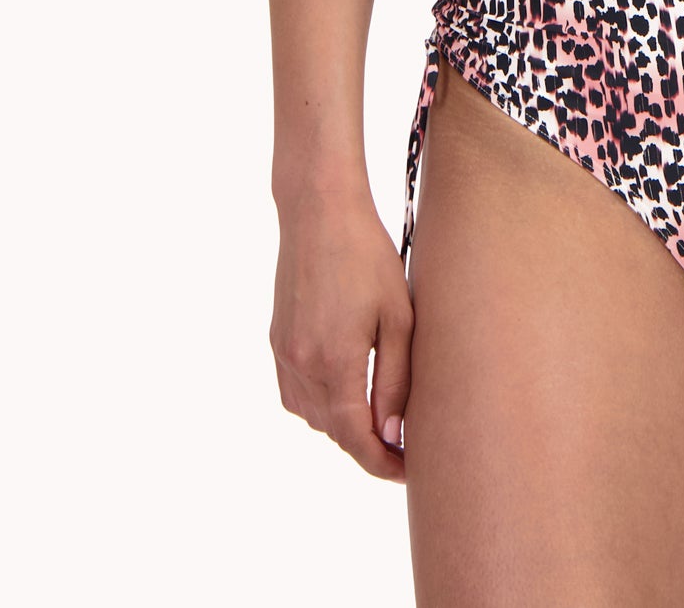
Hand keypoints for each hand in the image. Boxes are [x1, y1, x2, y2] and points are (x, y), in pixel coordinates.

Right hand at [270, 185, 414, 482]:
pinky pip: (295, 393)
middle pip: (333, 431)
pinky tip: (343, 391)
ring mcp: (284, 354)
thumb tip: (391, 435)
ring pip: (311, 416)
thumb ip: (395, 380)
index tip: (407, 470)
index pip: (356, 438)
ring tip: (378, 419)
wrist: (319, 212)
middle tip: (402, 445)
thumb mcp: (398, 317)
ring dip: (342, 426)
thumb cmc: (367, 257)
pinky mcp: (277, 340)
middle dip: (366, 445)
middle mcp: (301, 365)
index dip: (382, 463)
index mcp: (334, 363)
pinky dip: (319, 404)